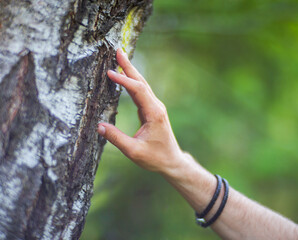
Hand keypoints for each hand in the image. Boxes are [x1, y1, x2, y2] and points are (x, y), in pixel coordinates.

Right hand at [98, 49, 184, 172]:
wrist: (172, 161)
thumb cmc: (155, 158)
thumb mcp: (134, 151)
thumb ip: (116, 138)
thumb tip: (98, 126)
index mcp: (154, 114)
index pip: (138, 91)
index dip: (124, 80)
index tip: (110, 72)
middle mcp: (156, 107)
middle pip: (141, 82)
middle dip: (129, 66)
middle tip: (118, 51)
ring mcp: (155, 107)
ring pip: (142, 85)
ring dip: (131, 72)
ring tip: (120, 58)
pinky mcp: (152, 110)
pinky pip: (141, 92)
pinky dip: (132, 82)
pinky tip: (126, 77)